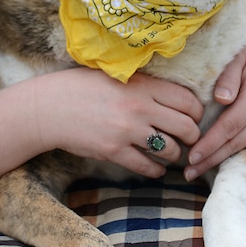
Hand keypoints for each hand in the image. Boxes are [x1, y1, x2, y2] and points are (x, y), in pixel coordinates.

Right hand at [31, 68, 203, 178]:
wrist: (49, 107)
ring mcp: (127, 131)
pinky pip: (148, 167)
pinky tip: (155, 168)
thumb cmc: (81, 87)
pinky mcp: (114, 151)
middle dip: (192, 137)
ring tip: (170, 153)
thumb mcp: (115, 76)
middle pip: (187, 128)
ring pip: (171, 150)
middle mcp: (139, 108)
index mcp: (142, 85)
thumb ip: (144, 85)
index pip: (188, 101)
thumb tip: (173, 97)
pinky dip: (156, 170)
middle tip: (186, 139)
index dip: (196, 113)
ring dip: (174, 155)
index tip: (192, 118)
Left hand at [183, 18, 245, 195]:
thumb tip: (223, 99)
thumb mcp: (233, 57)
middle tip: (190, 175)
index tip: (191, 157)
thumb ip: (227, 77)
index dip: (209, 143)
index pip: (228, 127)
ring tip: (243, 193)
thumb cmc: (240, 54)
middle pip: (238, 143)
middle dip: (213, 161)